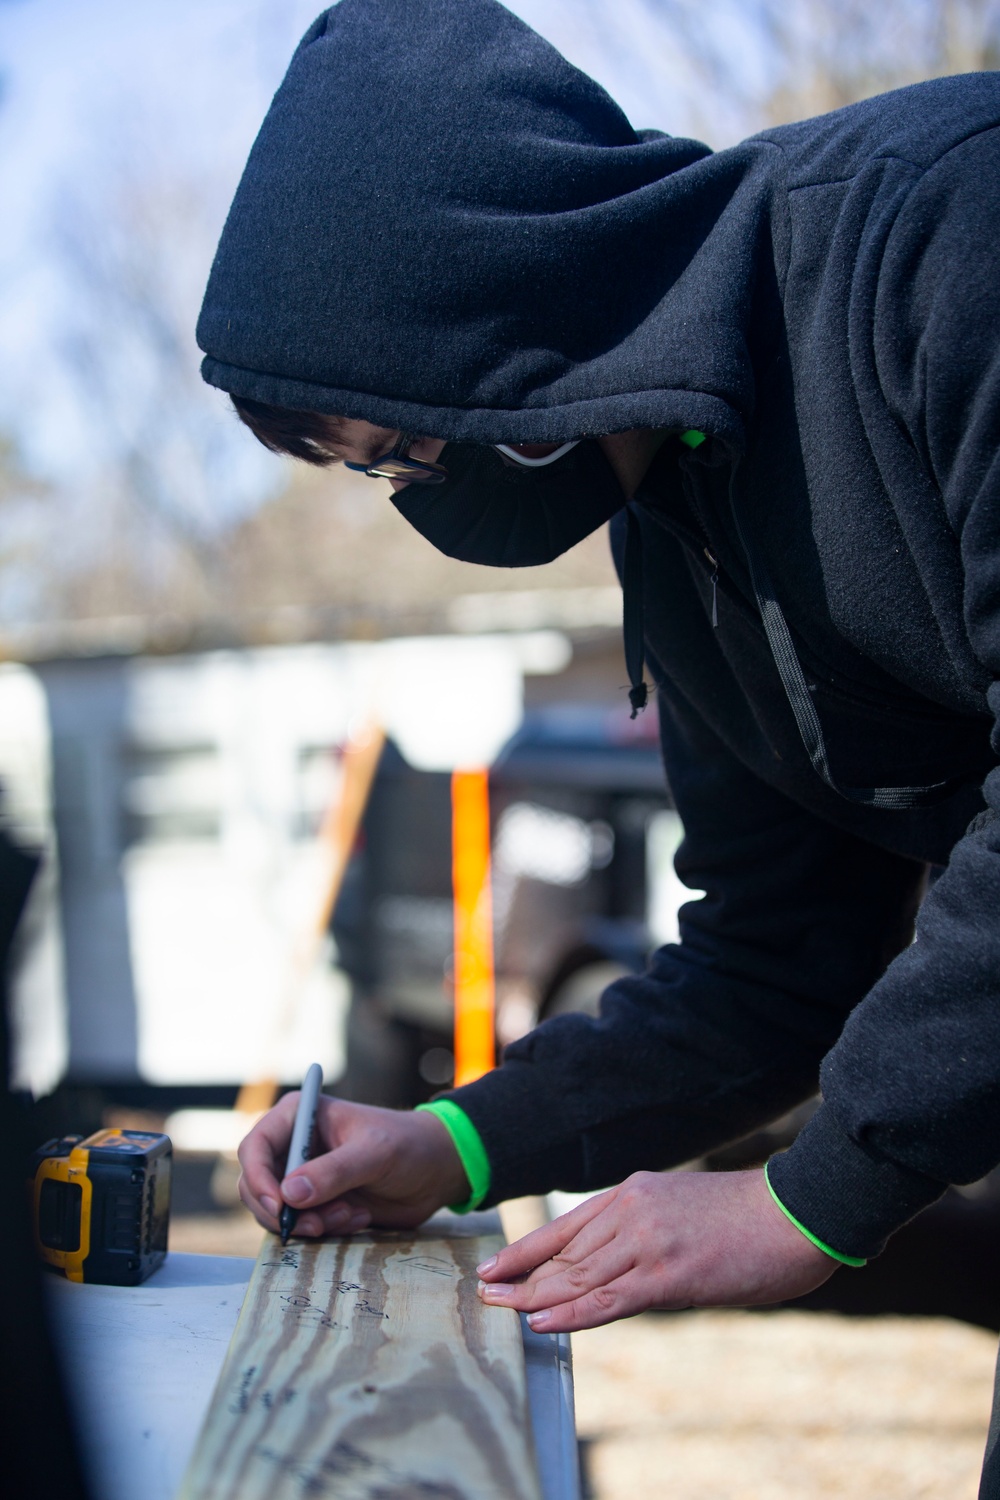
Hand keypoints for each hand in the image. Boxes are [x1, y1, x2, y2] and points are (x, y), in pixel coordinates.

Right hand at [237, 1095, 468, 1237]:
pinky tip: (358, 1218)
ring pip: (277, 1213)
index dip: (258, 1179)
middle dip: (283, 1212)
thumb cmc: (408, 1146)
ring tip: (351, 1216)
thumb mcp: (375, 1154)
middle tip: (317, 1226)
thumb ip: (334, 1172)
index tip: (280, 1206)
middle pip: (256, 1186)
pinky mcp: (316, 1204)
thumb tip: (289, 1194)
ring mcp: (303, 1177)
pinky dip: (325, 1231)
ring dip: (310, 1224)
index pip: (255, 1147)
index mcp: (300, 1117)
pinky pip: (301, 1227)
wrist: (436, 1171)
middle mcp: (294, 1146)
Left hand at [477, 1169, 836, 1332]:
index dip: (527, 1249)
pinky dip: (570, 1313)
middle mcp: (632, 1212)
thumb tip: (620, 1271)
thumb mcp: (682, 1213)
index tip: (496, 1267)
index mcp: (634, 1193)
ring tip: (499, 1309)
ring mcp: (647, 1243)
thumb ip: (646, 1233)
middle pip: (564, 1253)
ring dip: (534, 1296)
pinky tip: (541, 1321)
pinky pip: (606, 1299)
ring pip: (577, 1276)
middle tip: (484, 1293)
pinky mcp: (667, 1274)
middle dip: (521, 1276)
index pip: (567, 1227)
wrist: (794, 1213)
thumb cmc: (748, 1219)